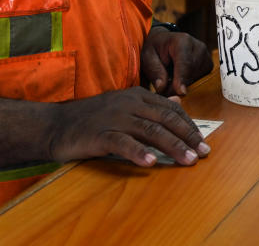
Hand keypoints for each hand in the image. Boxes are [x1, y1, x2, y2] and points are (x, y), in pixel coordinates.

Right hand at [47, 87, 208, 165]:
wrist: (55, 124)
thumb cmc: (92, 117)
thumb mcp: (124, 104)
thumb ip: (150, 104)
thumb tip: (178, 98)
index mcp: (137, 95)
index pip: (171, 109)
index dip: (189, 124)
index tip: (203, 140)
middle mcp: (129, 103)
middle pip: (165, 119)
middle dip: (188, 136)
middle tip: (203, 152)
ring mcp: (114, 117)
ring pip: (150, 131)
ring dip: (172, 146)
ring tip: (188, 159)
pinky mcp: (99, 134)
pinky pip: (122, 143)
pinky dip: (138, 152)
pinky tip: (151, 163)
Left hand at [141, 27, 213, 95]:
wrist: (164, 42)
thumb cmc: (155, 49)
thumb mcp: (148, 57)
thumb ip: (154, 71)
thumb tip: (162, 87)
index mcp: (182, 41)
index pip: (185, 62)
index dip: (182, 78)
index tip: (181, 92)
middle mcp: (198, 47)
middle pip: (191, 73)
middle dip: (177, 85)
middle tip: (163, 90)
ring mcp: (206, 56)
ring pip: (197, 79)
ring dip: (183, 85)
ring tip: (170, 80)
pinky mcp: (208, 65)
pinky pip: (200, 80)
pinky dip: (189, 83)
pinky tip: (179, 78)